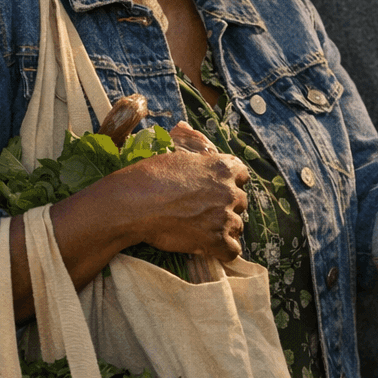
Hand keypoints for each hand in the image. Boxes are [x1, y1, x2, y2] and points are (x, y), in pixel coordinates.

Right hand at [110, 144, 250, 262]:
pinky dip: (223, 252)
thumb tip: (184, 125)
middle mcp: (230, 190)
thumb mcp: (177, 156)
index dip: (231, 184)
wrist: (134, 203)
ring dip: (224, 229)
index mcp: (224, 167)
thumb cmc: (150, 177)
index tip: (218, 190)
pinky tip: (210, 249)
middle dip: (226, 208)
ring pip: (237, 226)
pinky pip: (232, 250)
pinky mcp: (216, 239)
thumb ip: (193, 153)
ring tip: (202, 231)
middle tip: (205, 213)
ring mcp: (224, 216)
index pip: (243, 175)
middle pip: (240, 203)